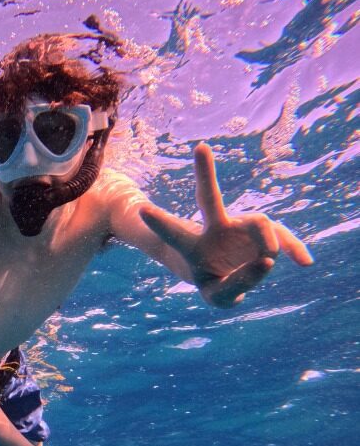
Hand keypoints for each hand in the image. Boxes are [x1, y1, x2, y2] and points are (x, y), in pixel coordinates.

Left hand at [139, 143, 312, 306]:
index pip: (176, 232)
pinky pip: (282, 238)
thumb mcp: (218, 296)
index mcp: (193, 244)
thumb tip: (268, 260)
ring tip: (265, 264)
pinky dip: (293, 247)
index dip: (161, 224)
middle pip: (209, 199)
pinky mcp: (264, 235)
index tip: (142, 210)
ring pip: (260, 224)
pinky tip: (304, 262)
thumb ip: (236, 286)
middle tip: (201, 149)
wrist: (229, 270)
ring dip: (266, 247)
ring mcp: (241, 228)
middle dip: (205, 173)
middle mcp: (216, 229)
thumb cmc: (216, 281)